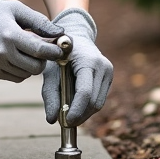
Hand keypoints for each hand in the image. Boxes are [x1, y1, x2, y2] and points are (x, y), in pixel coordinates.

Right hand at [0, 0, 64, 81]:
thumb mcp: (16, 9)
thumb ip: (39, 21)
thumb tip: (60, 33)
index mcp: (10, 35)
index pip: (40, 51)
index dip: (54, 52)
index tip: (59, 49)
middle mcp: (2, 53)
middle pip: (35, 68)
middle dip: (43, 60)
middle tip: (42, 50)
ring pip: (26, 75)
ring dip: (31, 65)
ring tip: (26, 51)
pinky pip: (15, 77)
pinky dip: (20, 70)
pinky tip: (15, 56)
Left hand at [42, 8, 112, 126]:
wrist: (76, 36)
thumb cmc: (59, 54)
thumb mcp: (50, 71)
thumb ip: (50, 95)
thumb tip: (52, 120)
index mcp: (88, 61)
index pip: (85, 92)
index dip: (76, 110)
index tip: (66, 122)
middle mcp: (103, 66)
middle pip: (94, 101)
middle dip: (79, 115)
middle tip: (64, 122)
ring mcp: (109, 71)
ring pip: (98, 103)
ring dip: (84, 113)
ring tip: (68, 116)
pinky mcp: (109, 77)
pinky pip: (100, 99)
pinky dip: (88, 107)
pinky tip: (76, 107)